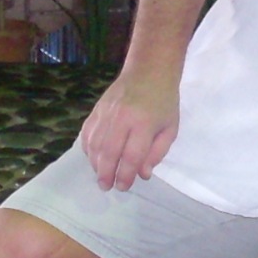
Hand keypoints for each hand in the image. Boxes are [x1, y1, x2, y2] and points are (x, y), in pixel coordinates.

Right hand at [78, 70, 180, 190]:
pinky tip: (93, 158)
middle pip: (108, 152)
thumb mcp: (170, 128)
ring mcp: (106, 112)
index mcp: (144, 124)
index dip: (126, 175)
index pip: (131, 156)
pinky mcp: (96, 108)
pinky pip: (87, 133)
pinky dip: (88, 148)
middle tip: (106, 187)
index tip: (123, 187)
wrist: (149, 70)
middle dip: (106, 173)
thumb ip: (157, 153)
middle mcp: (122, 118)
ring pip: (95, 144)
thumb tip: (142, 174)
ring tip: (100, 176)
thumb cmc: (164, 101)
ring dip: (95, 164)